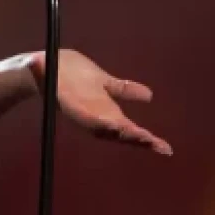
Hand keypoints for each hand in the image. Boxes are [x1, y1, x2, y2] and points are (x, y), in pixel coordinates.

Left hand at [30, 49, 171, 155]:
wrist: (48, 65)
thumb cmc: (75, 74)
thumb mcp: (106, 82)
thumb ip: (124, 89)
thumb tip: (149, 95)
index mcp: (106, 114)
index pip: (130, 131)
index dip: (147, 140)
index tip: (166, 149)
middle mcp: (97, 118)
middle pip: (122, 134)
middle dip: (140, 141)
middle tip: (160, 147)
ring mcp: (85, 114)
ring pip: (108, 130)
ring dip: (126, 134)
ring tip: (145, 138)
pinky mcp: (72, 106)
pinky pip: (89, 117)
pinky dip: (102, 123)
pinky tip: (117, 125)